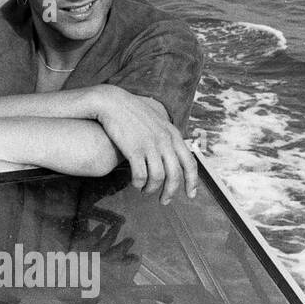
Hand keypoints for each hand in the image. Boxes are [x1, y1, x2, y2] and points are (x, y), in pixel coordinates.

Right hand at [94, 87, 197, 204]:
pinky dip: (139, 183)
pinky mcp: (134, 149)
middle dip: (170, 192)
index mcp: (173, 134)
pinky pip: (140, 174)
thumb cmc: (132, 113)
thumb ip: (167, 136)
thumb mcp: (157, 121)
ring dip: (152, 188)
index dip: (192, 182)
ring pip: (158, 177)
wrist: (112, 102)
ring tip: (144, 190)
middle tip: (164, 201)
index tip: (190, 195)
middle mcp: (165, 140)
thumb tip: (173, 153)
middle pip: (175, 174)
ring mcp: (150, 144)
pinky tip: (135, 183)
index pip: (190, 163)